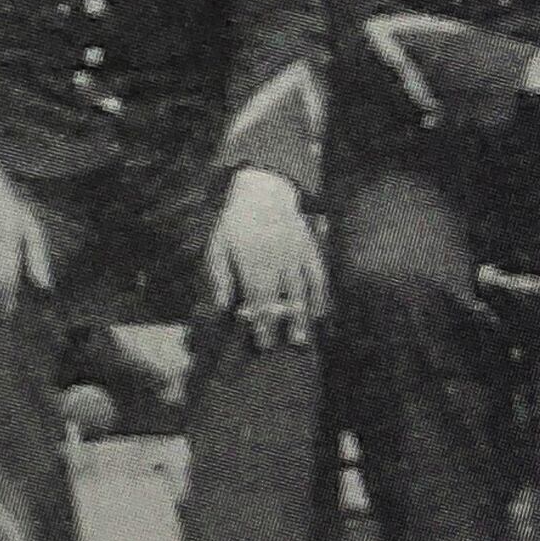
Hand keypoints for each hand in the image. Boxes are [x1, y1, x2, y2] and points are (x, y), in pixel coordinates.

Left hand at [204, 168, 324, 349]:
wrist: (264, 193)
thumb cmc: (236, 224)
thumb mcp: (218, 246)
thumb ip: (221, 277)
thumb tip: (223, 307)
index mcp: (252, 261)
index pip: (258, 298)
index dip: (262, 322)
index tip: (264, 343)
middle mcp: (277, 261)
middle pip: (282, 298)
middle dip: (283, 324)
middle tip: (286, 347)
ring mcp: (296, 255)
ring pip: (302, 291)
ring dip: (303, 316)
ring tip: (303, 339)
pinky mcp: (310, 250)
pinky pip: (319, 276)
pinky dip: (321, 295)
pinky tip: (320, 313)